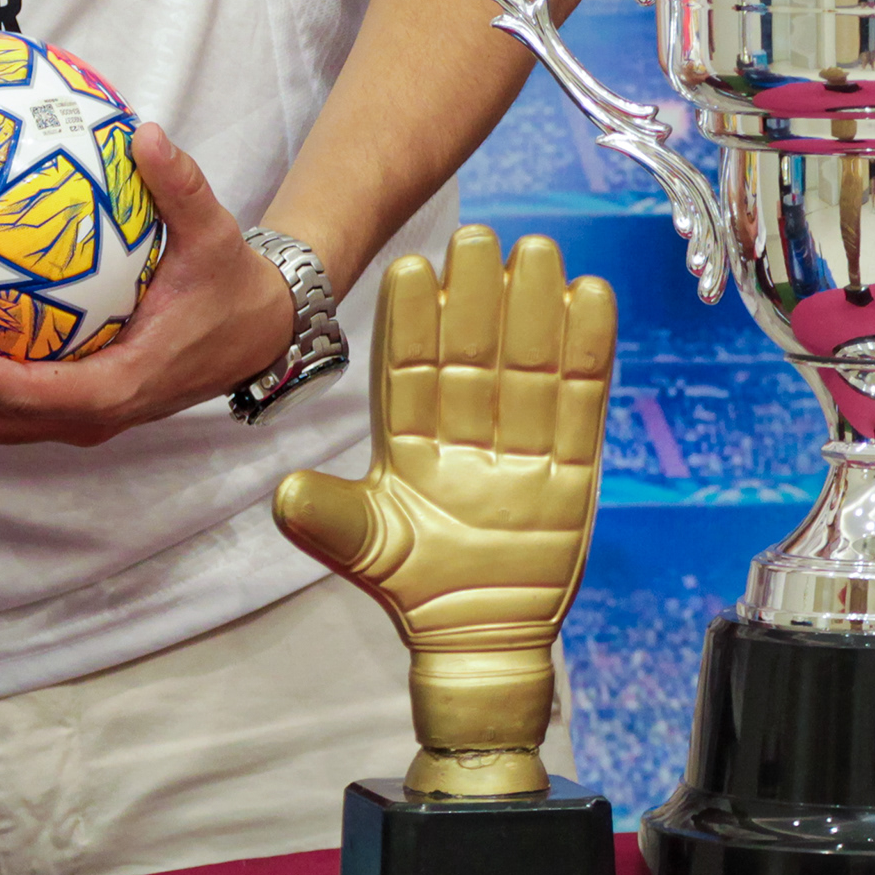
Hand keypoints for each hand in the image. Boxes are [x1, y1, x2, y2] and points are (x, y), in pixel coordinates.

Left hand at [0, 125, 299, 446]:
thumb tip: (145, 132)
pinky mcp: (73, 404)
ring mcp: (79, 415)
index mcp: (122, 384)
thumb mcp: (215, 235)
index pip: (38, 394)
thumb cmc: (230, 285)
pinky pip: (3, 402)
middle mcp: (93, 414)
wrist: (258, 332)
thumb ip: (182, 187)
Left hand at [272, 225, 613, 795]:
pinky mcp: (571, 471)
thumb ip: (329, 519)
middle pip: (472, 353)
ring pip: (526, 366)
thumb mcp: (367, 551)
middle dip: (475, 297)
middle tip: (479, 233)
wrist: (477, 641)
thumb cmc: (414, 589)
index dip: (412, 321)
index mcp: (409, 441)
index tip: (411, 267)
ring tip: (535, 249)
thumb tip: (285, 493)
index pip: (410, 370)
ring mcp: (520, 447)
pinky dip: (587, 352)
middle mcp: (465, 431)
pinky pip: (579, 404)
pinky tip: (589, 297)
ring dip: (532, 309)